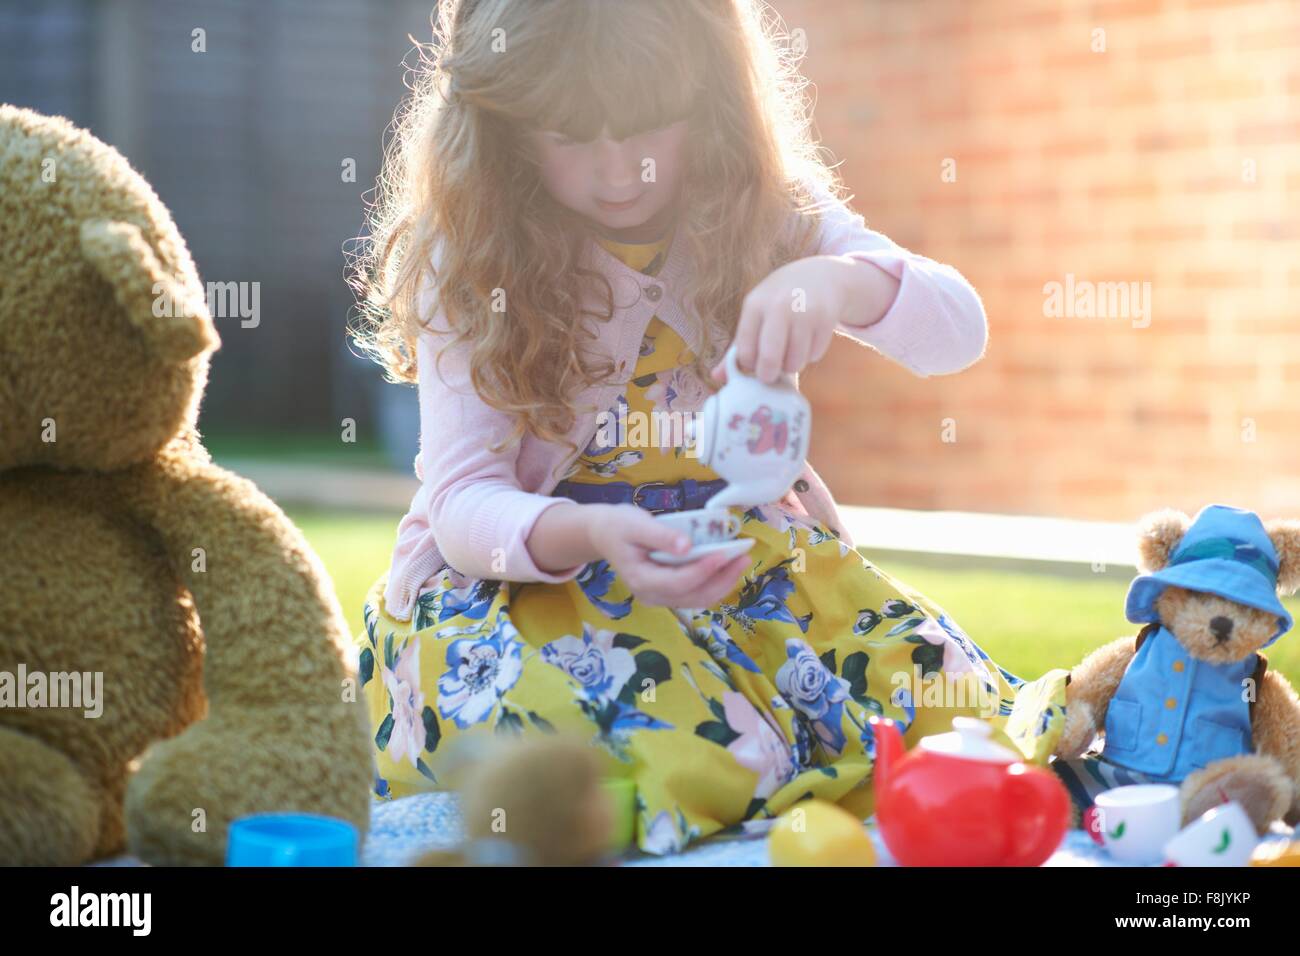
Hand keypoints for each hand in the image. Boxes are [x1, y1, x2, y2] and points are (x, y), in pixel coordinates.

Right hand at [589, 504, 750, 607]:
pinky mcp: (668, 592)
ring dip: (723, 582)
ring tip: (742, 560)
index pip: (678, 581)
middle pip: (693, 595)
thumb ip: (661, 536)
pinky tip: (728, 565)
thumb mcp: (636, 524)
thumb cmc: (619, 526)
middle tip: (744, 557)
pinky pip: (696, 593)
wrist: (605, 534)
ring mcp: (660, 597)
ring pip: (698, 598)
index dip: (703, 570)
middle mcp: (651, 595)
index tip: (724, 554)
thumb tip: (686, 546)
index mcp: (641, 580)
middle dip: (722, 579)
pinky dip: (715, 581)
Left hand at [709, 254, 897, 384]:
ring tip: (790, 351)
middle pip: (769, 359)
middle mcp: (778, 307)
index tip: (754, 364)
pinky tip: (808, 340)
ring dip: (791, 365)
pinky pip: (814, 355)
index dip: (749, 365)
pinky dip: (810, 355)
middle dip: (768, 375)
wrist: (819, 276)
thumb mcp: (755, 314)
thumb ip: (738, 346)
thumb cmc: (779, 300)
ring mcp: (804, 313)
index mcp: (755, 306)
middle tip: (770, 374)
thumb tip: (716, 377)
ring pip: (794, 362)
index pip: (745, 352)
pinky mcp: (826, 320)